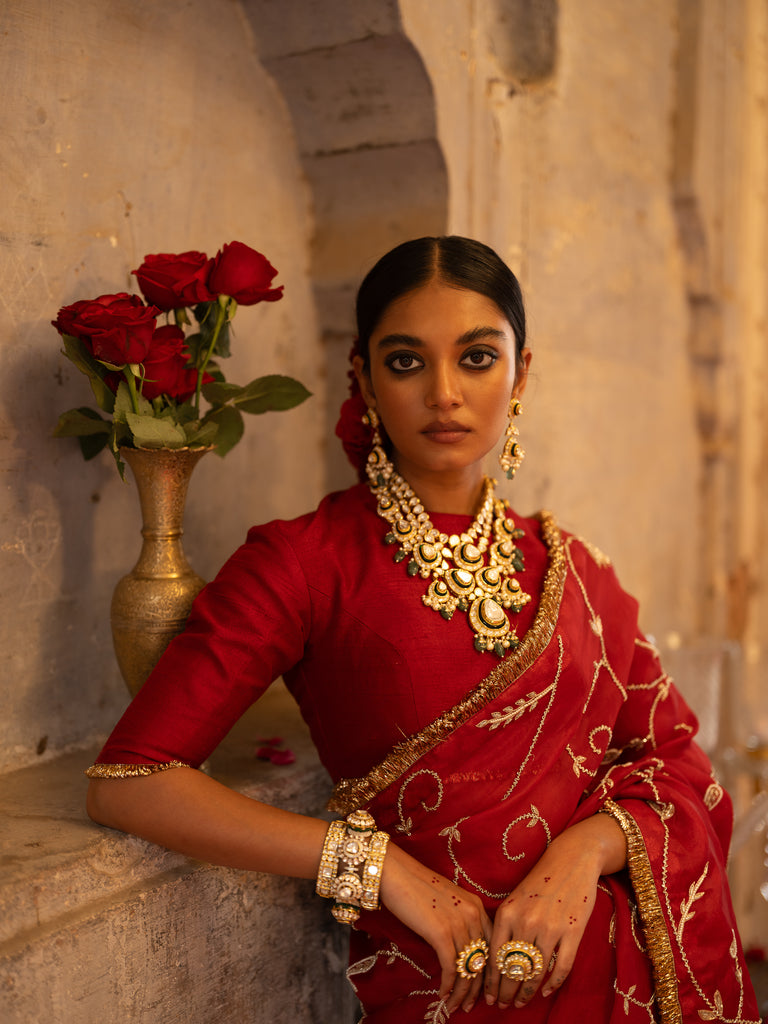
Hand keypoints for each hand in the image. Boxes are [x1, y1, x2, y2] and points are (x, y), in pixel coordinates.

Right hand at [380, 843, 492, 1014]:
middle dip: (478, 987)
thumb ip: (459, 919)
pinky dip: (449, 985)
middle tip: (472, 1004)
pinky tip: (443, 994)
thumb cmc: (416, 885)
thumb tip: (459, 947)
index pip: (491, 945)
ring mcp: (458, 923)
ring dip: (462, 992)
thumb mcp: (447, 900)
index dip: (489, 970)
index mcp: (476, 905)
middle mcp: (472, 914)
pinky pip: (451, 967)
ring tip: (457, 1006)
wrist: (396, 872)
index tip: (484, 988)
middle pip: (483, 959)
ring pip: (468, 967)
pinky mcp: (441, 932)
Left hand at [484, 814, 625, 1009]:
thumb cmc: (539, 881)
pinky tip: (546, 991)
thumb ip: (505, 926)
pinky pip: (561, 967)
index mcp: (507, 912)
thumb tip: (494, 962)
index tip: (488, 997)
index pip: (494, 956)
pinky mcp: (572, 932)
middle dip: (506, 992)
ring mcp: (550, 927)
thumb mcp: (514, 899)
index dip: (490, 981)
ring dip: (527, 991)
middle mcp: (526, 921)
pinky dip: (553, 983)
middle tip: (503, 1006)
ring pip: (536, 972)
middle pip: (513, 969)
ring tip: (521, 1002)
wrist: (571, 860)